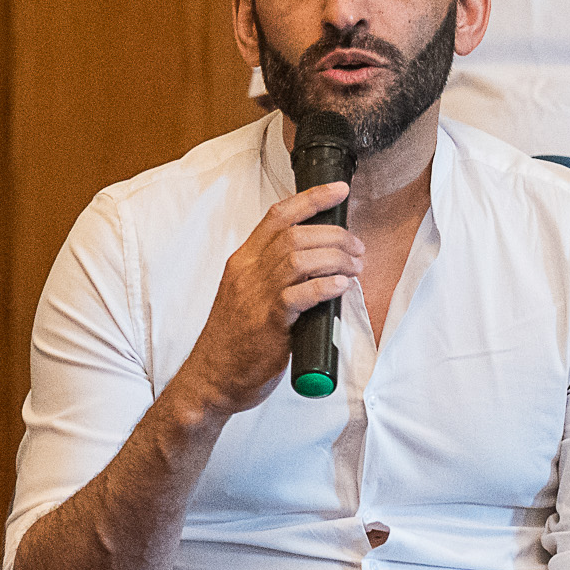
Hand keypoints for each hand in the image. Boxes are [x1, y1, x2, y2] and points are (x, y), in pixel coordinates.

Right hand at [172, 183, 359, 418]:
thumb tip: (317, 262)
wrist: (212, 378)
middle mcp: (247, 272)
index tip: (339, 191)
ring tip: (355, 268)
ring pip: (300, 258)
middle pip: (295, 235)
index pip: (277, 216)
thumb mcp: (245, 294)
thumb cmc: (233, 340)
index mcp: (242, 261)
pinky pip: (301, 294)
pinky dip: (326, 286)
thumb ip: (273, 275)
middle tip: (357, 248)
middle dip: (335, 235)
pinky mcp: (268, 322)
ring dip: (336, 258)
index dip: (311, 198)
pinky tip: (341, 287)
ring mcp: (256, 296)